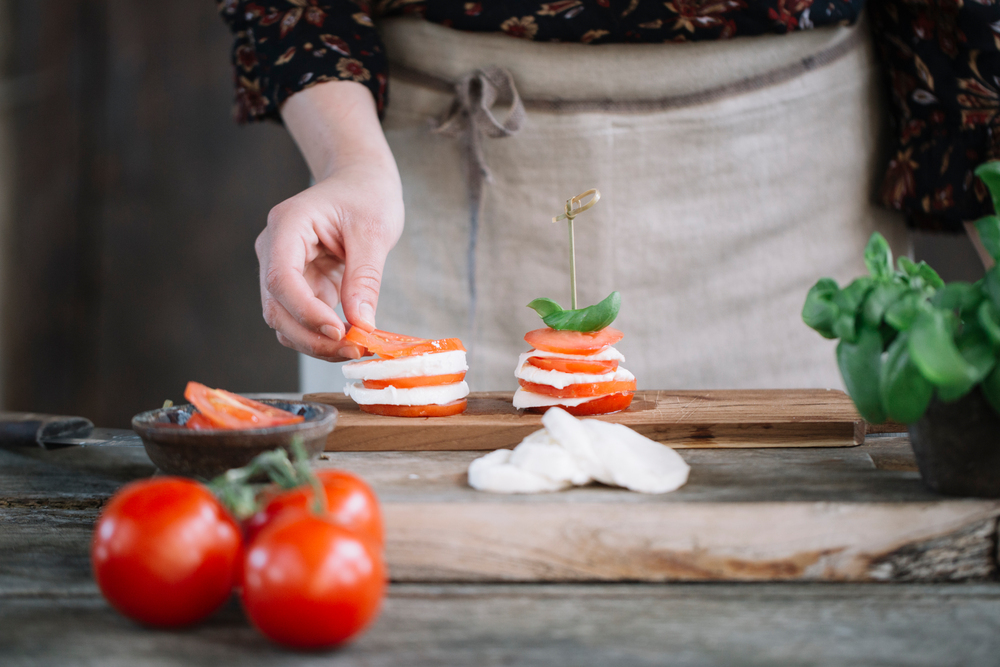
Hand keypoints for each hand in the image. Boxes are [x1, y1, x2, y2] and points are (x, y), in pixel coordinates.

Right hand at [258, 80, 402, 360]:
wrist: (360, 181)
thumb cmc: (366, 194)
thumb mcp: (374, 231)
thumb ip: (365, 278)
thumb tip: (362, 324)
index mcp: (287, 225)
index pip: (282, 279)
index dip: (306, 312)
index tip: (340, 332)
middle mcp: (275, 249)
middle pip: (276, 307)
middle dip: (312, 336)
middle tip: (354, 350)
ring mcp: (282, 268)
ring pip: (284, 320)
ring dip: (316, 342)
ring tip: (356, 348)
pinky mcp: (298, 284)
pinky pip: (301, 319)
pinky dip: (322, 335)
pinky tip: (350, 340)